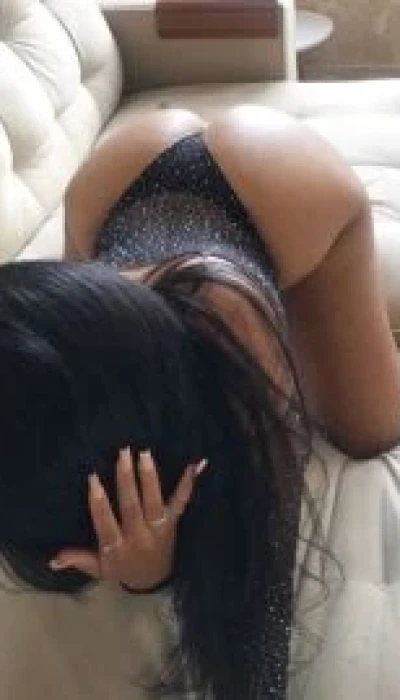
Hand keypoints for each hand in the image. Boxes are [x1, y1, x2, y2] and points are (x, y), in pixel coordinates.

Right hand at [49, 448, 206, 590]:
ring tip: (145, 454)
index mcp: (118, 548)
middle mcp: (139, 537)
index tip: (93, 478)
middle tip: (123, 454)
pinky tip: (195, 465)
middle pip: (132, 507)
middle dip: (127, 481)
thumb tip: (53, 559)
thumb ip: (78, 559)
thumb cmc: (122, 568)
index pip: (106, 524)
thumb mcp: (98, 569)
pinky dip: (188, 484)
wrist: (154, 581)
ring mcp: (159, 529)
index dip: (100, 503)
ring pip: (155, 503)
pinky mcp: (174, 523)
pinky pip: (181, 503)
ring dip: (150, 478)